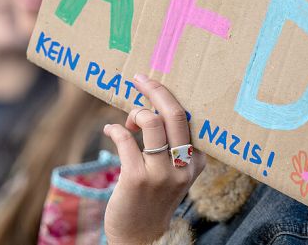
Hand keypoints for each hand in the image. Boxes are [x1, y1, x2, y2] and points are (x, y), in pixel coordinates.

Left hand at [102, 74, 204, 244]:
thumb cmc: (154, 199)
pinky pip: (125, 139)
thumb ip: (173, 148)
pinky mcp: (136, 178)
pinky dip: (115, 129)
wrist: (140, 237)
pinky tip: (111, 131)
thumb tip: (153, 106)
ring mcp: (160, 174)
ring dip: (135, 112)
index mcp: (197, 163)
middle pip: (175, 114)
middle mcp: (183, 168)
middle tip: (141, 79)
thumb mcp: (175, 174)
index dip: (171, 98)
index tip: (156, 84)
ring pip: (151, 122)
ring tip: (128, 120)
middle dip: (156, 90)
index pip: (190, 120)